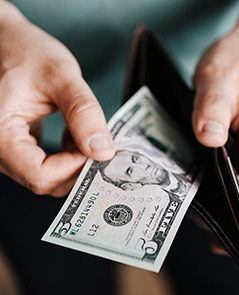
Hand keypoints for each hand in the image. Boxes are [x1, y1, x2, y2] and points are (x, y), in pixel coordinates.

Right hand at [0, 2, 114, 195]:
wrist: (6, 42)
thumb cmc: (24, 51)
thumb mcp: (59, 75)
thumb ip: (83, 112)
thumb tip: (102, 151)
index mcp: (0, 135)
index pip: (42, 176)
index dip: (75, 167)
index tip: (97, 147)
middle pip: (46, 181)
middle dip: (78, 165)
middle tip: (97, 140)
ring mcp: (8, 152)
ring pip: (49, 176)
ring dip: (75, 160)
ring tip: (82, 131)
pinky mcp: (18, 148)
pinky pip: (47, 166)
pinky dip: (67, 156)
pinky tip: (73, 135)